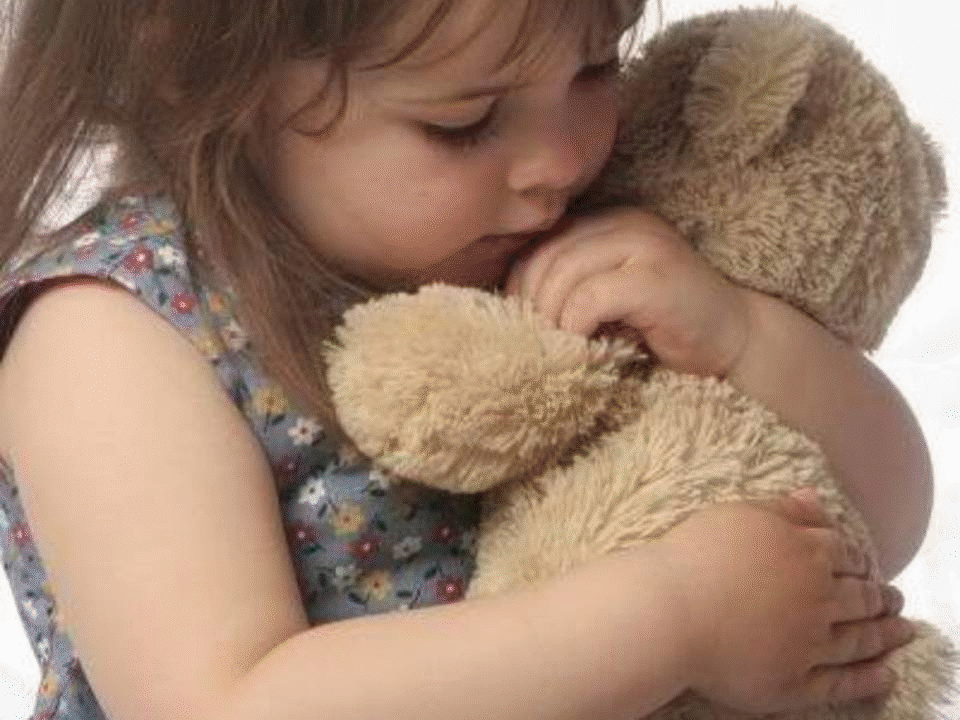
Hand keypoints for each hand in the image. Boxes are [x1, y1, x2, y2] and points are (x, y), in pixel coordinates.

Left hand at [504, 207, 748, 376]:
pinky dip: (575, 328)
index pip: (542, 244)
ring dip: (551, 319)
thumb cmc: (665, 327)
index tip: (519, 324)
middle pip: (547, 257)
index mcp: (611, 222)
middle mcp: (627, 224)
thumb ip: (573, 287)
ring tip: (556, 349)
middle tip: (532, 342)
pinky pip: (590, 298)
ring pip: (564, 275)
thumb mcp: (611, 298)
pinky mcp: (655, 278)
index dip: (520, 284)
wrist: (737, 342)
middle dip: (530, 304)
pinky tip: (584, 350)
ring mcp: (644, 246)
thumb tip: (512, 305)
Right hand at [657, 491, 913, 713]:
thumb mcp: (738, 517)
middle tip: (892, 599)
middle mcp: (817, 597)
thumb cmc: (694, 557)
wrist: (667, 612)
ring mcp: (810, 643)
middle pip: (860, 595)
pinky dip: (868, 680)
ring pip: (860, 639)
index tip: (862, 566)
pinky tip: (885, 676)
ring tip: (902, 632)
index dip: (855, 559)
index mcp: (805, 551)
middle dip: (879, 596)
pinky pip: (842, 684)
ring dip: (886, 635)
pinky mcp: (796, 682)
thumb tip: (813, 497)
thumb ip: (782, 510)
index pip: (843, 553)